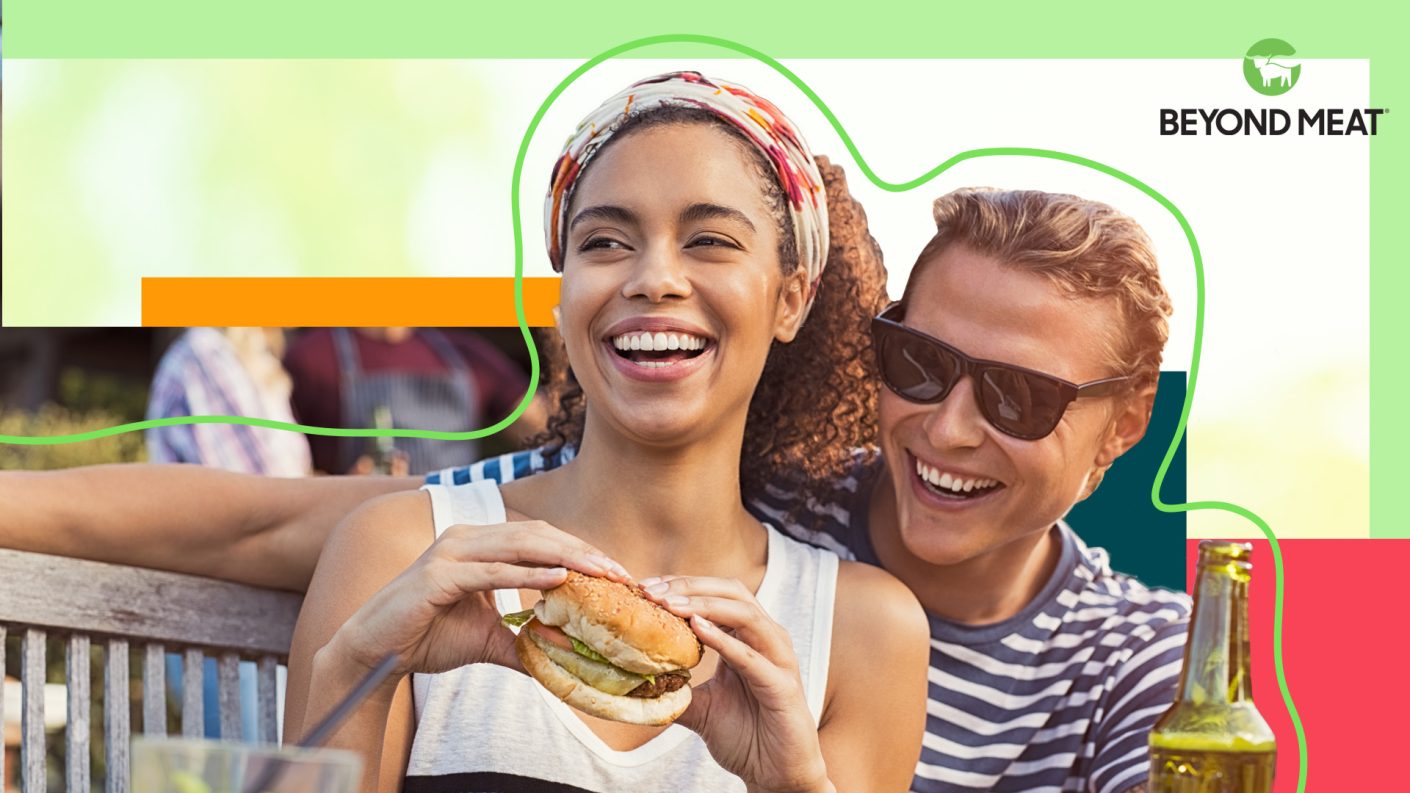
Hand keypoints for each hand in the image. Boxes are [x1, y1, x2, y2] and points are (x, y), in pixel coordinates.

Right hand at [332, 520, 629, 676]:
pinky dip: (527, 575)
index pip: (539, 538)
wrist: (374, 652)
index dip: (579, 550)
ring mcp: (450, 553)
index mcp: (478, 544)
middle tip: (620, 573)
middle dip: (582, 551)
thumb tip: (563, 654)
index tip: (616, 572)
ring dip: (565, 558)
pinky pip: (492, 572)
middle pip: (537, 535)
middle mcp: (465, 538)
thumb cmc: (427, 638)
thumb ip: (524, 641)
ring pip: (520, 546)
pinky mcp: (438, 576)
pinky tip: (557, 581)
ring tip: (601, 573)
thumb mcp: (487, 639)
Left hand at [641, 576, 829, 792]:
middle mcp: (767, 639)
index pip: (715, 594)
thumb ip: (676, 691)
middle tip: (652, 590)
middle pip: (731, 592)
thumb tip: (635, 684)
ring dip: (704, 605)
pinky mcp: (783, 686)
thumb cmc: (745, 737)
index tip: (644, 589)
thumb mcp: (701, 708)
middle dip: (690, 586)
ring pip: (744, 614)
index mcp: (748, 637)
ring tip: (669, 604)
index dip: (681, 586)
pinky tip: (697, 628)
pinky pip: (752, 656)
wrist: (775, 775)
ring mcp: (779, 659)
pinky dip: (725, 639)